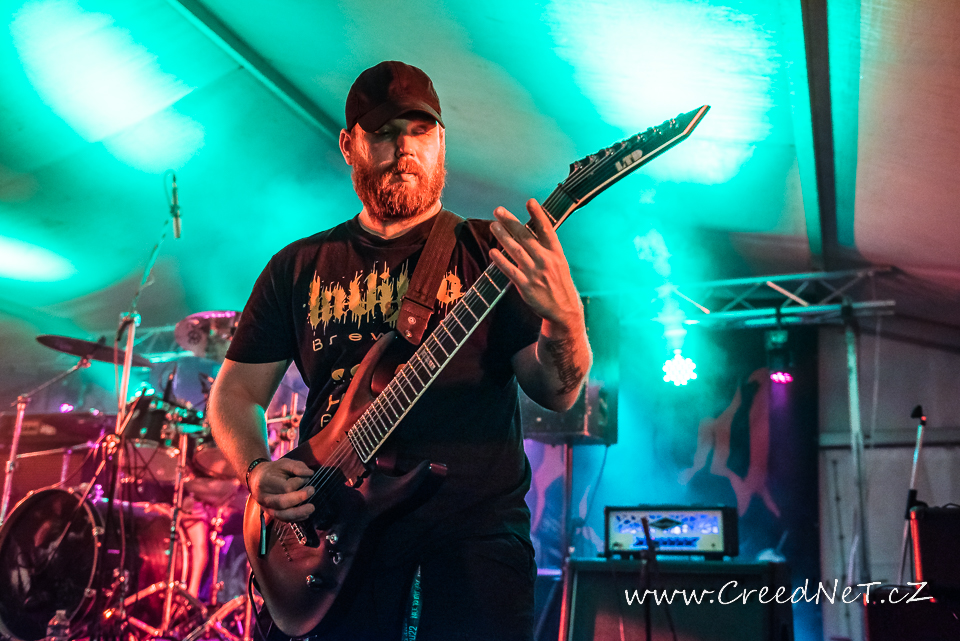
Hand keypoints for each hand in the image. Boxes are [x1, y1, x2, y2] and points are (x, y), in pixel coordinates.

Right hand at [247, 458, 315, 521]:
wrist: (258, 478)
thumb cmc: (274, 470)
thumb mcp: (285, 463)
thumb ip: (297, 467)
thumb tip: (310, 474)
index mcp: (266, 482)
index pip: (285, 487)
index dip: (299, 482)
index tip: (306, 478)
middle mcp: (263, 497)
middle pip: (282, 503)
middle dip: (299, 498)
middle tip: (312, 491)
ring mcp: (266, 507)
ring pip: (281, 515)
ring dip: (298, 513)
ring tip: (311, 509)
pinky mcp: (270, 514)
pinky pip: (283, 519)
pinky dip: (295, 518)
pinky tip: (306, 515)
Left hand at [489, 199, 583, 330]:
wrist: (564, 312)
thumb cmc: (560, 285)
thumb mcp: (560, 263)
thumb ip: (546, 249)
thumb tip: (531, 232)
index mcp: (556, 253)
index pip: (547, 230)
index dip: (538, 215)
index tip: (530, 201)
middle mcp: (546, 260)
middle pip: (526, 237)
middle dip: (511, 222)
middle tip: (498, 210)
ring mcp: (535, 273)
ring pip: (515, 250)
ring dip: (503, 236)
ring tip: (493, 225)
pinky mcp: (526, 287)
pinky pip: (510, 271)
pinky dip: (501, 260)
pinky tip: (492, 251)